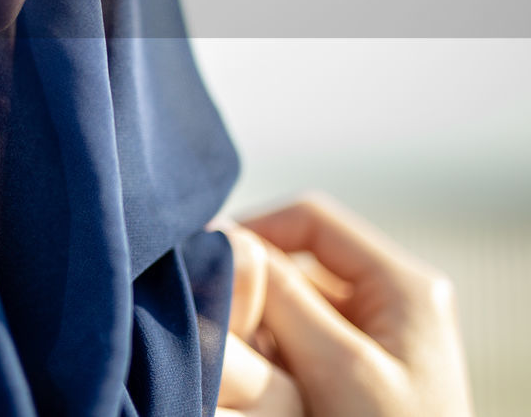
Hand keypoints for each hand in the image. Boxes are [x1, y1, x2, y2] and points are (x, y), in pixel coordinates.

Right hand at [214, 194, 473, 415]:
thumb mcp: (341, 369)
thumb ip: (286, 299)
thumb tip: (226, 237)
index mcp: (403, 285)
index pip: (310, 220)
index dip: (252, 232)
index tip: (205, 264)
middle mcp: (392, 302)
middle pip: (298, 264)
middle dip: (253, 293)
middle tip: (221, 328)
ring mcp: (376, 338)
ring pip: (291, 306)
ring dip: (258, 330)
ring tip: (244, 365)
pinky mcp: (358, 372)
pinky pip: (298, 343)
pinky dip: (270, 359)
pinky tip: (261, 388)